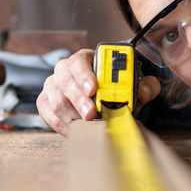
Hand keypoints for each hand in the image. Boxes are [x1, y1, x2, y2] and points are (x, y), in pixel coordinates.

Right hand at [36, 49, 160, 135]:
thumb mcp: (132, 85)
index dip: (84, 75)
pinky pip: (46, 113)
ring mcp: (52, 85)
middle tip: (91, 114)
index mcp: (84, 59)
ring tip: (86, 125)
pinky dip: (60, 124)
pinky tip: (74, 130)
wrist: (100, 96)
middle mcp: (64, 70)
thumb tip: (144, 90)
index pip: (79, 61)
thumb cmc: (114, 88)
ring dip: (70, 115)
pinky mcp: (45, 101)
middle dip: (78, 100)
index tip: (94, 89)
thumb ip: (143, 85)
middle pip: (64, 81)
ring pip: (55, 99)